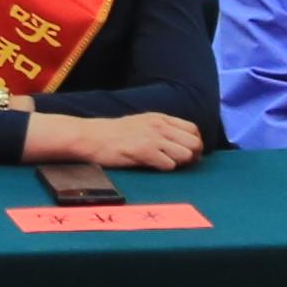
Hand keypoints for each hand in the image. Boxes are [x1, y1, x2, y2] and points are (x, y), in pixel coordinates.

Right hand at [32, 108, 206, 172]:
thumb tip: (182, 143)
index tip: (188, 153)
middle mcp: (159, 126)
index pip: (193, 130)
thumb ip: (162, 129)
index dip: (195, 143)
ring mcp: (153, 139)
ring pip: (186, 155)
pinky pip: (170, 165)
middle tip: (181, 163)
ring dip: (180, 163)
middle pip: (194, 143)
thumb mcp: (142, 123)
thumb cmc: (115, 133)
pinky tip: (153, 166)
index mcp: (160, 118)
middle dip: (193, 156)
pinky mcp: (145, 152)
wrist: (91, 137)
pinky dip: (165, 168)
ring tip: (165, 164)